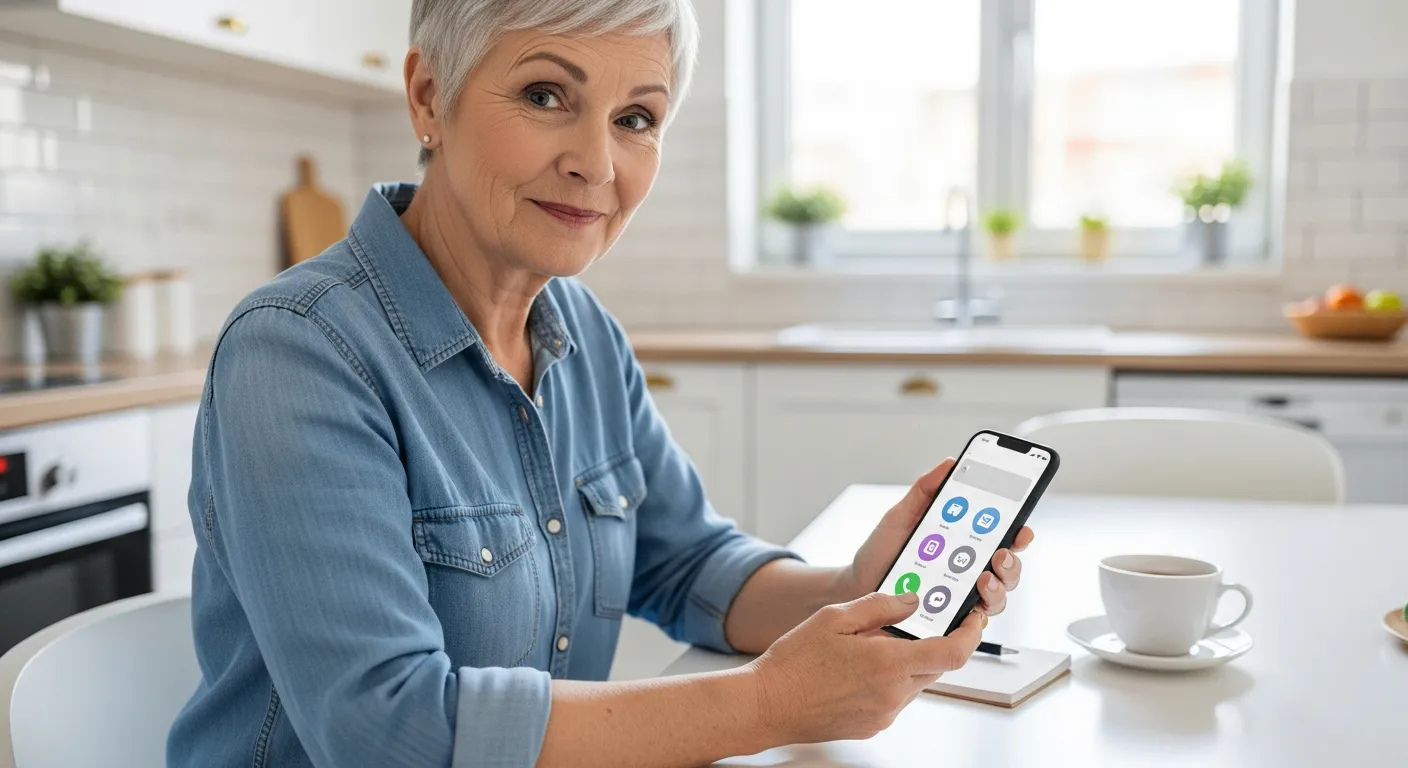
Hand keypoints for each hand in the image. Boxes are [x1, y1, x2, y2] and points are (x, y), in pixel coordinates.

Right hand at [747, 591, 986, 743]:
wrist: (766, 705)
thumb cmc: (793, 664)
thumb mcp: (834, 617)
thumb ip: (879, 606)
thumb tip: (911, 601)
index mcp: (887, 664)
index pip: (952, 652)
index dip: (971, 634)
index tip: (975, 619)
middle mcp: (892, 694)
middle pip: (935, 666)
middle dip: (929, 643)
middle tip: (909, 624)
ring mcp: (883, 714)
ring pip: (914, 682)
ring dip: (905, 662)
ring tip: (867, 647)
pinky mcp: (872, 726)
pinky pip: (895, 698)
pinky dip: (888, 680)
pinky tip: (857, 670)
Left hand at [841, 459, 1034, 615]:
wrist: (856, 586)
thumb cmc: (880, 553)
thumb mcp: (900, 517)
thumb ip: (924, 492)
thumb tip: (950, 464)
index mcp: (963, 543)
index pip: (1001, 537)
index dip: (1019, 533)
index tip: (1022, 527)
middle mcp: (968, 571)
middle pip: (1007, 569)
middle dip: (1012, 561)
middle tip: (1001, 554)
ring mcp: (961, 597)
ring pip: (997, 597)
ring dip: (998, 588)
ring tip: (983, 579)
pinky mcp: (948, 621)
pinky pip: (972, 624)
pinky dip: (976, 616)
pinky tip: (970, 608)